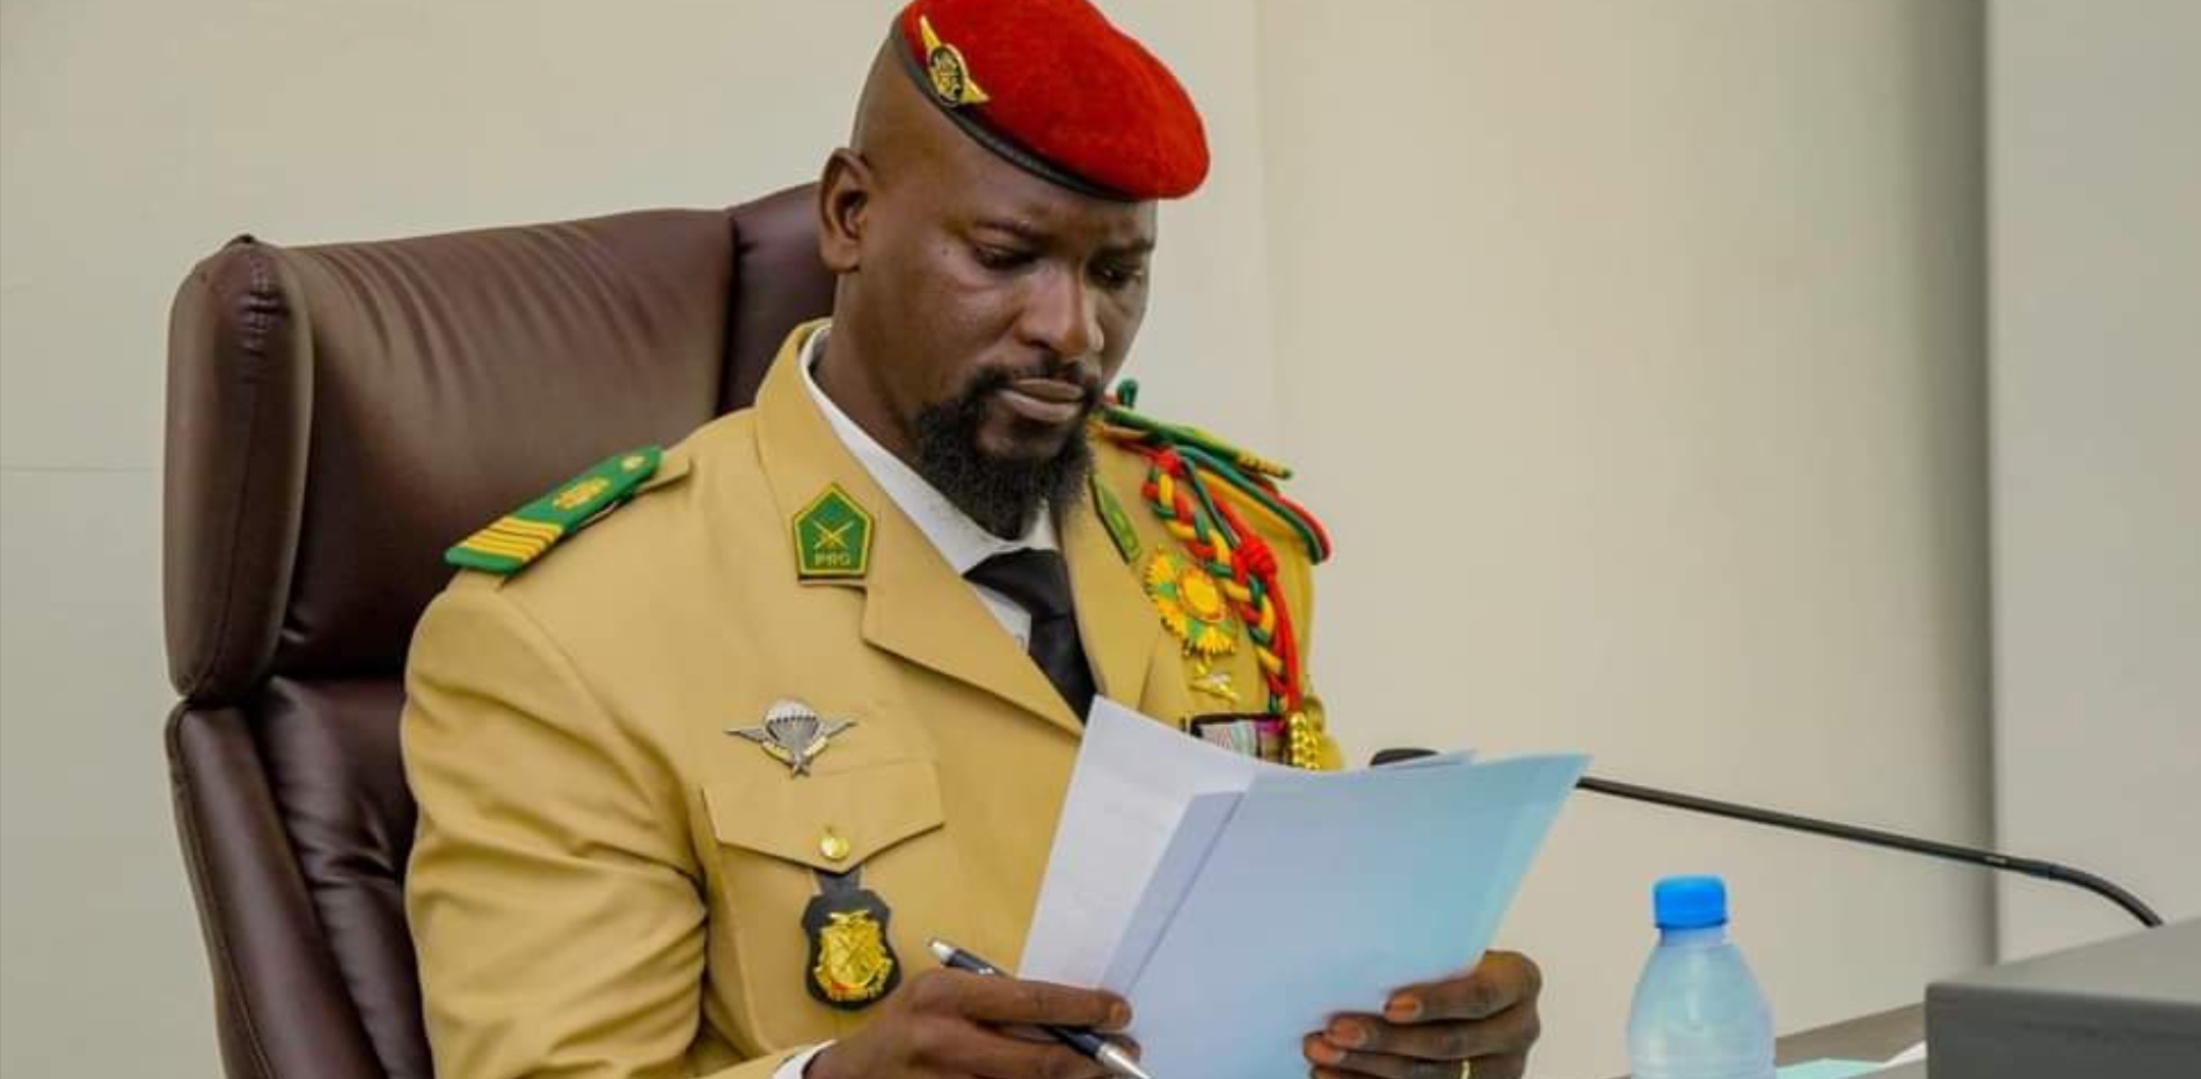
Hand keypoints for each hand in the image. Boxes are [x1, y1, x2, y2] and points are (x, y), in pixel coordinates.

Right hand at [807, 968, 1134, 1078]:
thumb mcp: (941, 996)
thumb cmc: (906, 1027)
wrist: (851, 1077)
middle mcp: (944, 1042)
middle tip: (1125, 1056)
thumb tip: (1069, 1019)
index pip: (1029, 1001)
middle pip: (1039, 1059)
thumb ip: (994, 1003)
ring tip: (1099, 1076)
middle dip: (1091, 1060)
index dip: (1081, 1008)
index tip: (1117, 1011)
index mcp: (944, 996)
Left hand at [1302, 951, 1542, 1078]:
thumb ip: (1425, 955)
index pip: (1480, 996)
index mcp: (1519, 982)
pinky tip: (1332, 1076)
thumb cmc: (1448, 958)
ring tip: (1323, 1052)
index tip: (1390, 1005)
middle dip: (1386, 1040)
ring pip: (1432, 1078)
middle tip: (1336, 1031)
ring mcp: (1501, 1069)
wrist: (1467, 990)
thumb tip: (1353, 952)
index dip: (1436, 1004)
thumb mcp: (1450, 946)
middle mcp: (1519, 1029)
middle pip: (1449, 1043)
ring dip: (1369, 1067)